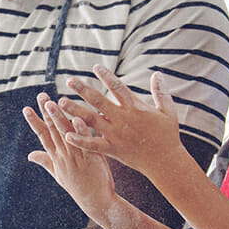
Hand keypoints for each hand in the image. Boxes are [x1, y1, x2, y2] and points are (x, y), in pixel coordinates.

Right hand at [23, 91, 116, 221]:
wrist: (97, 203)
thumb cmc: (79, 187)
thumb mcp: (58, 174)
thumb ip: (45, 161)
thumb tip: (29, 155)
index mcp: (57, 158)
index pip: (43, 136)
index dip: (34, 122)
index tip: (26, 108)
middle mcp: (64, 156)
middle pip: (52, 131)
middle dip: (46, 112)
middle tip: (40, 96)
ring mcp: (76, 158)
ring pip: (65, 134)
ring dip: (58, 118)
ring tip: (52, 103)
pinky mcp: (91, 159)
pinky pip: (85, 143)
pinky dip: (81, 131)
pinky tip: (77, 118)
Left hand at [58, 66, 181, 178]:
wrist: (165, 161)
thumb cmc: (167, 135)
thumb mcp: (168, 111)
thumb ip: (161, 92)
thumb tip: (157, 73)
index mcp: (135, 107)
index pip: (118, 87)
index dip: (107, 76)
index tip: (95, 67)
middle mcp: (123, 119)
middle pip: (99, 101)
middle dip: (83, 90)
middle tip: (70, 81)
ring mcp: (116, 134)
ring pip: (92, 120)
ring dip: (75, 111)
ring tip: (61, 102)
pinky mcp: (113, 149)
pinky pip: (93, 145)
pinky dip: (80, 140)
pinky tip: (66, 135)